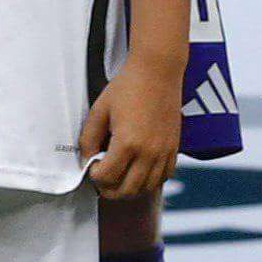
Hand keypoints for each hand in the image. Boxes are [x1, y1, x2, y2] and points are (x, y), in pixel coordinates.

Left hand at [81, 55, 182, 198]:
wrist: (157, 71)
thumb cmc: (128, 86)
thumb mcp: (99, 110)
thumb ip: (88, 139)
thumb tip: (87, 160)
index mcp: (127, 143)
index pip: (107, 178)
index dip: (95, 177)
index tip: (92, 167)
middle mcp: (148, 152)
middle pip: (127, 191)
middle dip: (109, 190)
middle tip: (102, 179)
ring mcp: (164, 152)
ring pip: (146, 188)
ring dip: (130, 189)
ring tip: (119, 177)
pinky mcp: (174, 148)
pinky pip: (164, 177)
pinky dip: (150, 181)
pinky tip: (139, 171)